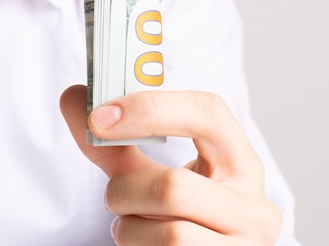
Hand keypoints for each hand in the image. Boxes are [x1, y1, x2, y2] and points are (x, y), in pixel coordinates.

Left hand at [60, 86, 281, 244]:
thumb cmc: (180, 215)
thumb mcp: (155, 176)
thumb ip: (118, 143)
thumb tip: (74, 97)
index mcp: (241, 162)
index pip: (208, 114)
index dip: (151, 109)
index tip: (100, 117)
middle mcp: (253, 205)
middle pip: (175, 187)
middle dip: (126, 192)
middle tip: (113, 197)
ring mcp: (245, 245)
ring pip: (169, 233)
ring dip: (130, 229)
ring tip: (133, 226)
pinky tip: (146, 245)